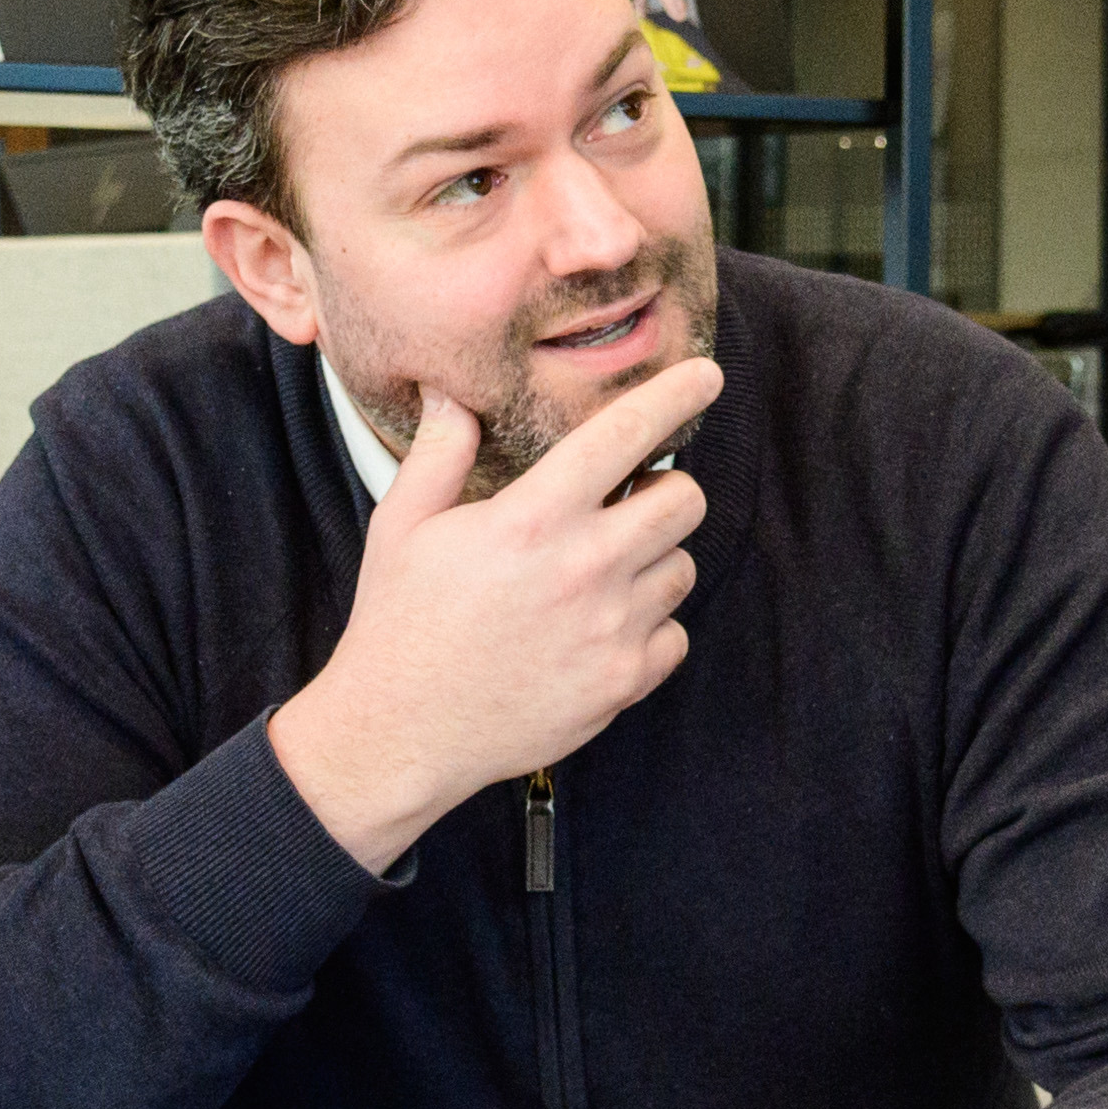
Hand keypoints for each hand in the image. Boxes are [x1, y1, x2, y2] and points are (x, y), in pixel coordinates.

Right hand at [266, 354, 719, 873]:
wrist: (400, 733)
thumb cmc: (400, 624)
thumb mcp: (403, 526)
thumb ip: (439, 453)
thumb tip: (450, 394)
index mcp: (532, 519)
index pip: (624, 436)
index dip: (675, 395)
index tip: (707, 376)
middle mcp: (583, 569)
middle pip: (684, 500)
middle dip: (665, 490)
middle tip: (626, 504)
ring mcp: (610, 630)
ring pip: (682, 568)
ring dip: (654, 561)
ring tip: (601, 575)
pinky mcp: (621, 683)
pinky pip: (675, 636)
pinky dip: (651, 629)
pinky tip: (602, 630)